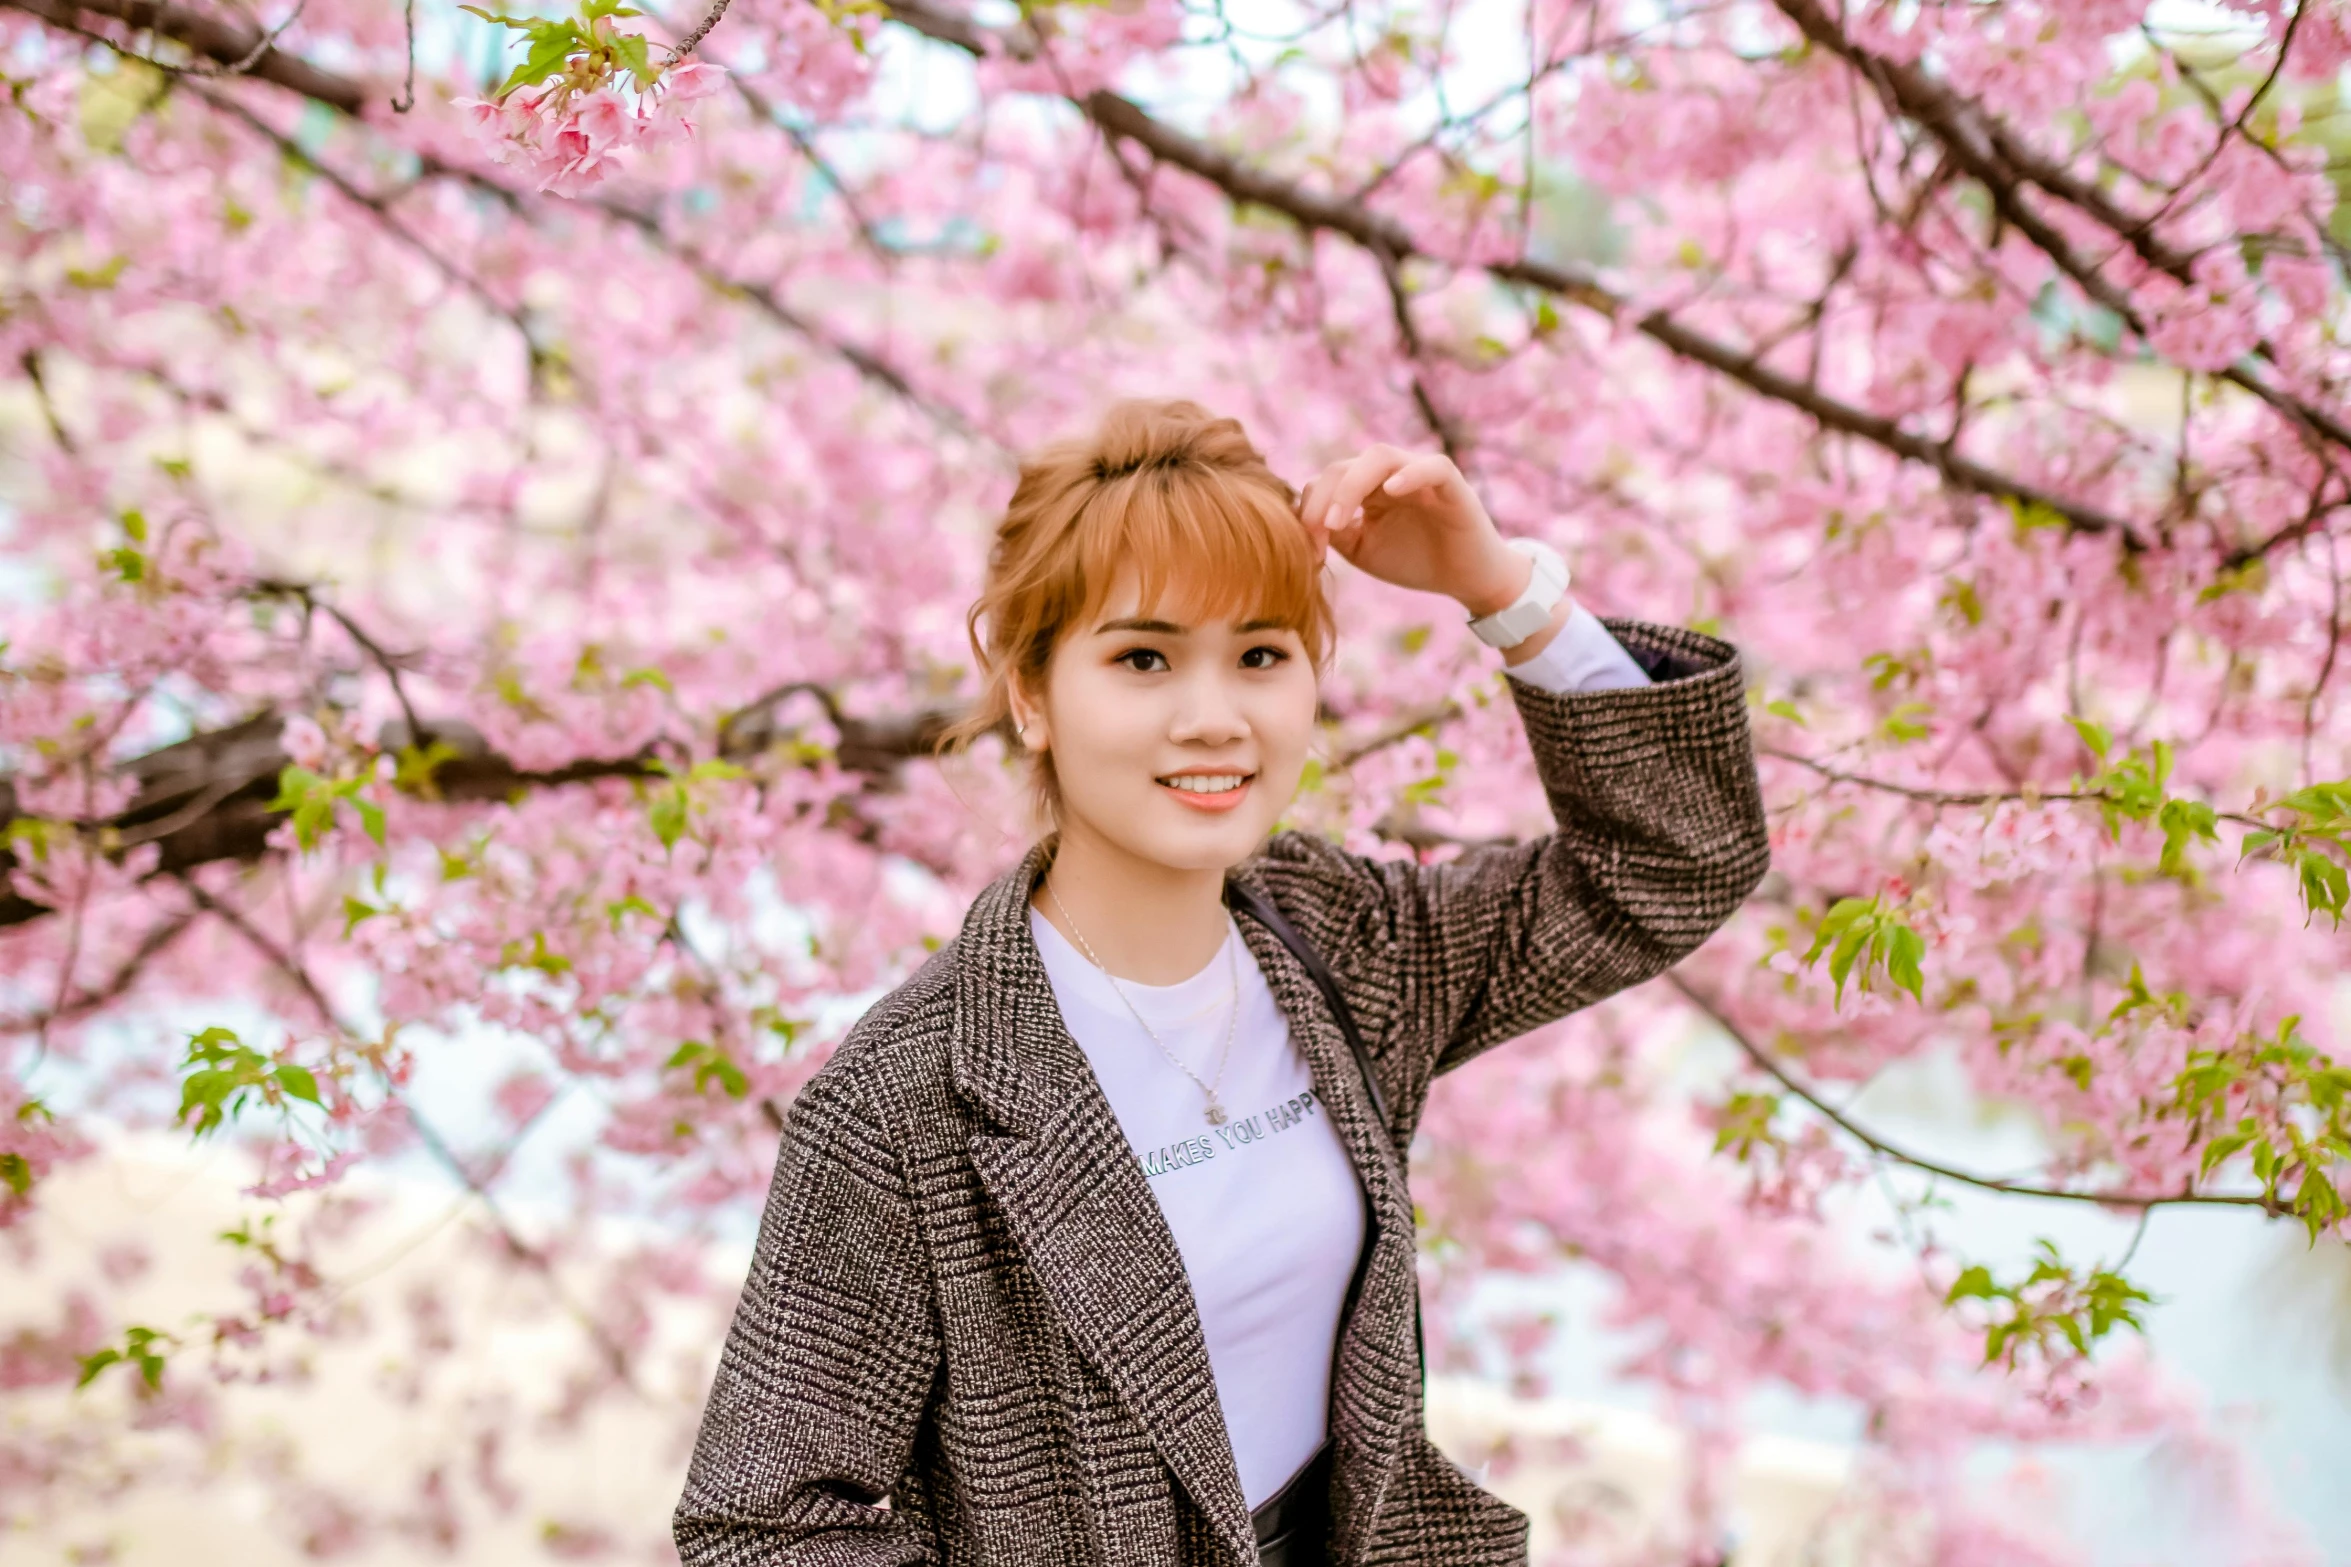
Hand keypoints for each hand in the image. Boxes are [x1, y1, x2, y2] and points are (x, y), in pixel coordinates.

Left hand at [1294, 444, 1531, 617]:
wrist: (1466, 578)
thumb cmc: (1416, 561)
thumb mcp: (1365, 550)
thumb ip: (1336, 533)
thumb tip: (1301, 524)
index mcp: (1366, 488)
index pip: (1327, 482)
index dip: (1309, 511)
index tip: (1308, 550)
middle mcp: (1388, 474)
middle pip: (1344, 466)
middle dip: (1323, 499)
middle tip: (1317, 533)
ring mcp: (1419, 473)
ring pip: (1378, 457)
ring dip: (1351, 486)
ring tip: (1339, 521)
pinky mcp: (1450, 483)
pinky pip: (1430, 466)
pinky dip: (1408, 474)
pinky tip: (1390, 492)